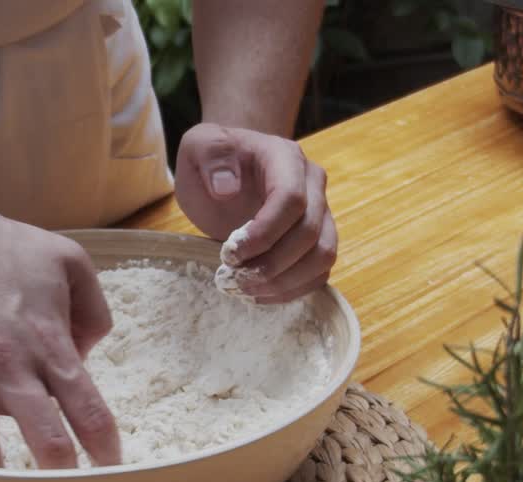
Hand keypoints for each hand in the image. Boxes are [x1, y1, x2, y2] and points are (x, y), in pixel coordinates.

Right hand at [0, 182, 120, 468]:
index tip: (114, 473)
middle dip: (66, 480)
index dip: (107, 452)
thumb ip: (95, 311)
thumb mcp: (69, 260)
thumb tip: (88, 357)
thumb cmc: (1, 245)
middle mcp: (8, 369)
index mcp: (48, 344)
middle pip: (48, 445)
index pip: (90, 414)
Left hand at [174, 122, 337, 303]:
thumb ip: (212, 158)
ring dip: (284, 282)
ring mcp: (320, 213)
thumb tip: (226, 188)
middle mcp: (312, 184)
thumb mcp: (200, 147)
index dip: (264, 232)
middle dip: (271, 264)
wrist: (229, 168)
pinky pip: (318, 272)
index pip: (291, 199)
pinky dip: (291, 290)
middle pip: (309, 232)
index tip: (230, 252)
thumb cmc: (214, 160)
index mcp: (285, 158)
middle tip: (233, 278)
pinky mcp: (316, 240)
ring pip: (322, 256)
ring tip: (245, 290)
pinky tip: (258, 294)